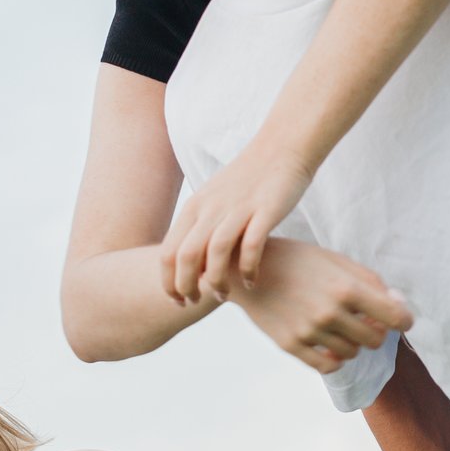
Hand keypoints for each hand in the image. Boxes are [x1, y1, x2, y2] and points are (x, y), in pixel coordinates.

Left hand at [163, 136, 316, 302]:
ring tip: (223, 296)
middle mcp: (211, 208)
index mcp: (194, 208)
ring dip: (216, 281)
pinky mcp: (265, 210)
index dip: (168, 283)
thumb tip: (192, 267)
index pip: (168, 253)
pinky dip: (248, 268)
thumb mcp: (213, 201)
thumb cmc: (248, 181)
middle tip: (196, 303)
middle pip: (186, 256)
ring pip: (215, 253)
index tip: (179, 301)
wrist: (282, 148)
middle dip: (186, 287)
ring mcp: (237, 209)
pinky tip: (251, 281)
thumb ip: (200, 230)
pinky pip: (251, 245)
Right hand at [229, 238, 413, 374]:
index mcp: (346, 288)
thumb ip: (370, 282)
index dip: (404, 321)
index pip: (395, 317)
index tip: (402, 321)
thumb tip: (398, 305)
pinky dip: (335, 358)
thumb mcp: (336, 260)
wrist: (247, 269)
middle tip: (365, 320)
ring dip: (353, 342)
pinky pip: (329, 365)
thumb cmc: (298, 260)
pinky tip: (330, 343)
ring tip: (340, 325)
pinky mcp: (292, 346)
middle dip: (376, 331)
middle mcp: (330, 312)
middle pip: (375, 340)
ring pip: (353, 353)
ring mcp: (310, 332)